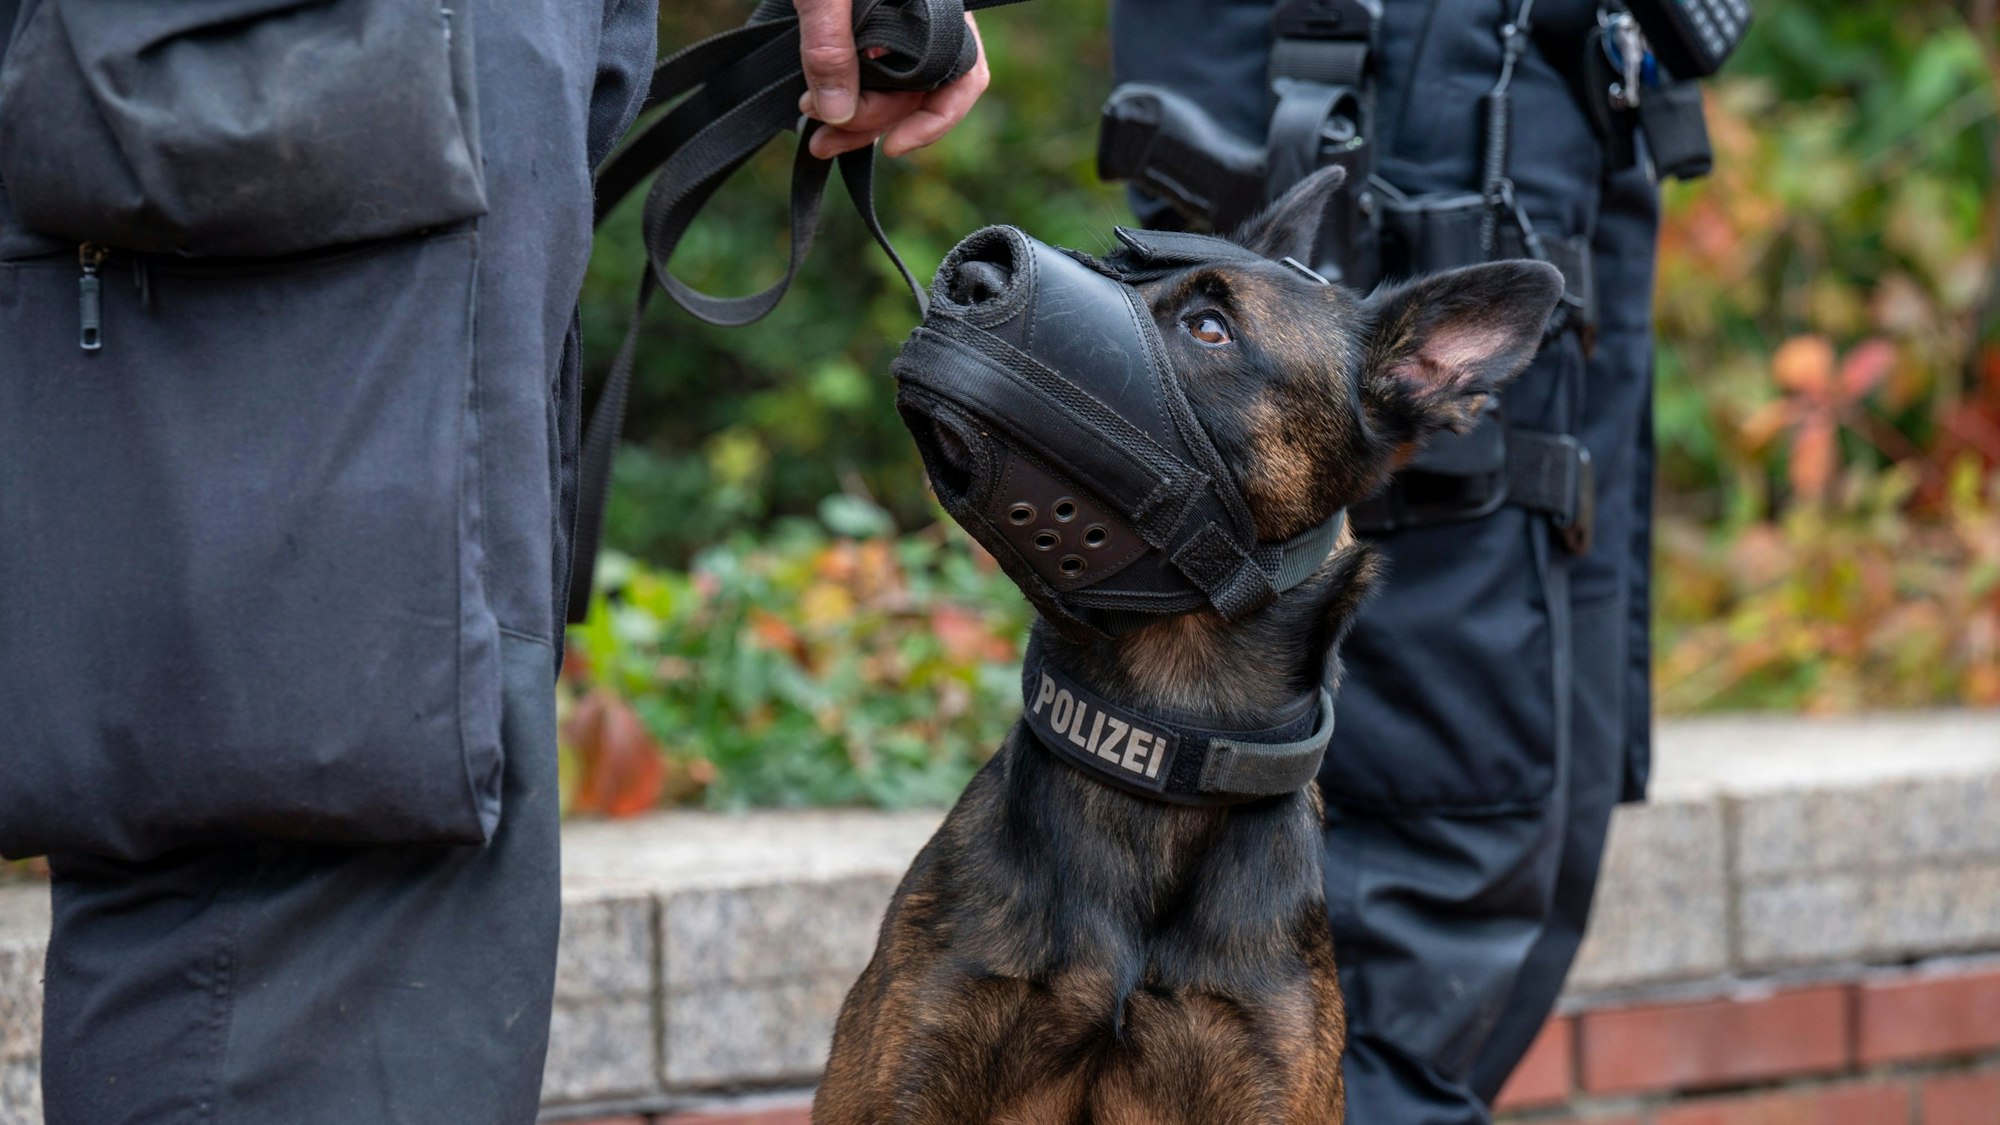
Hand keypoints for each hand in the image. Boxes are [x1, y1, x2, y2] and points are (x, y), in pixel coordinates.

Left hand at [795, 0, 990, 159]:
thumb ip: (828, 45)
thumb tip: (836, 114)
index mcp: (936, 6)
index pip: (965, 77)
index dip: (935, 122)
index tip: (892, 147)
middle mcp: (925, 19)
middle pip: (915, 93)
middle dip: (870, 121)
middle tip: (820, 137)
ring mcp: (896, 23)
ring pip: (889, 88)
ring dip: (852, 114)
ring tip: (810, 128)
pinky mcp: (865, 25)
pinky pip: (867, 71)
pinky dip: (845, 92)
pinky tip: (816, 104)